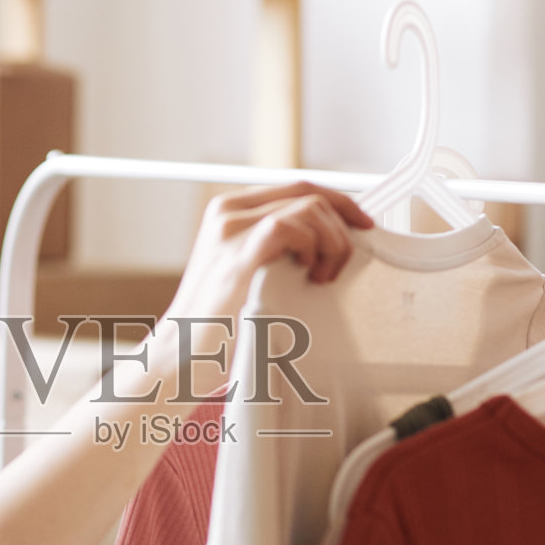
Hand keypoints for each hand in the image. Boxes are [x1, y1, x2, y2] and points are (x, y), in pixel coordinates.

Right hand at [165, 181, 373, 324]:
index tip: (362, 225)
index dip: (338, 201)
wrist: (182, 356)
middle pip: (307, 192)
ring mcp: (230, 231)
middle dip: (341, 223)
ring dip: (331, 241)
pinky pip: (288, 226)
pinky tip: (310, 274)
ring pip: (308, 207)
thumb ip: (276, 249)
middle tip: (342, 263)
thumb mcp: (248, 272)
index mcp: (230, 212)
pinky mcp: (237, 255)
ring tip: (322, 276)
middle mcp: (228, 213)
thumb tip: (327, 239)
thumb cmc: (219, 325)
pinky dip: (313, 246)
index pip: (296, 188)